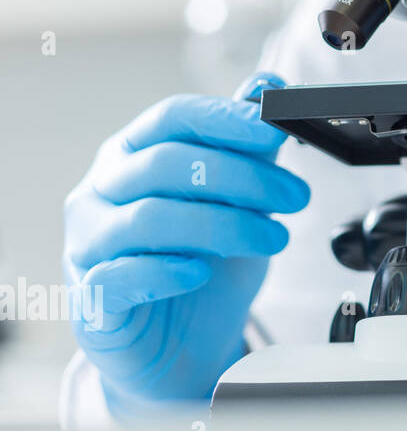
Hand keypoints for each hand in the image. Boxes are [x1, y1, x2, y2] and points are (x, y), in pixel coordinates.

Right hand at [63, 73, 309, 416]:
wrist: (183, 347)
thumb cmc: (206, 265)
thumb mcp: (240, 201)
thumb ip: (248, 145)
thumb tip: (268, 83)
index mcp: (133, 155)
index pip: (172, 118)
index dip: (225, 119)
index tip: (273, 131)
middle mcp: (101, 192)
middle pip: (166, 164)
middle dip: (242, 177)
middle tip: (295, 196)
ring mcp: (87, 246)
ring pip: (149, 218)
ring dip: (223, 225)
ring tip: (273, 238)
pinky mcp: (92, 300)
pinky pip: (121, 276)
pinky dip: (167, 270)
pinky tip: (201, 272)